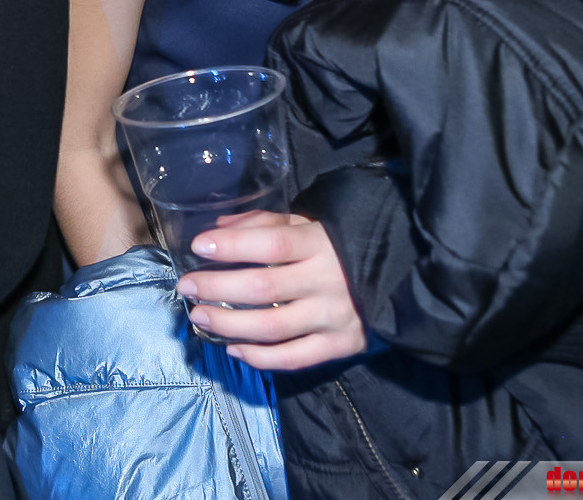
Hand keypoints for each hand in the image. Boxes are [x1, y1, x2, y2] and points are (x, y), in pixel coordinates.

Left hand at [176, 211, 366, 370]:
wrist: (396, 277)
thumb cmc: (338, 246)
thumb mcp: (306, 224)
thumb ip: (263, 224)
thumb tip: (218, 229)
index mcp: (318, 244)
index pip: (270, 245)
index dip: (232, 245)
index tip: (198, 246)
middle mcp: (326, 282)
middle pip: (263, 288)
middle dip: (216, 287)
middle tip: (186, 286)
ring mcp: (333, 317)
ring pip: (272, 328)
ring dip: (228, 324)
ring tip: (199, 316)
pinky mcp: (340, 346)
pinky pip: (293, 358)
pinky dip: (259, 357)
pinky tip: (232, 347)